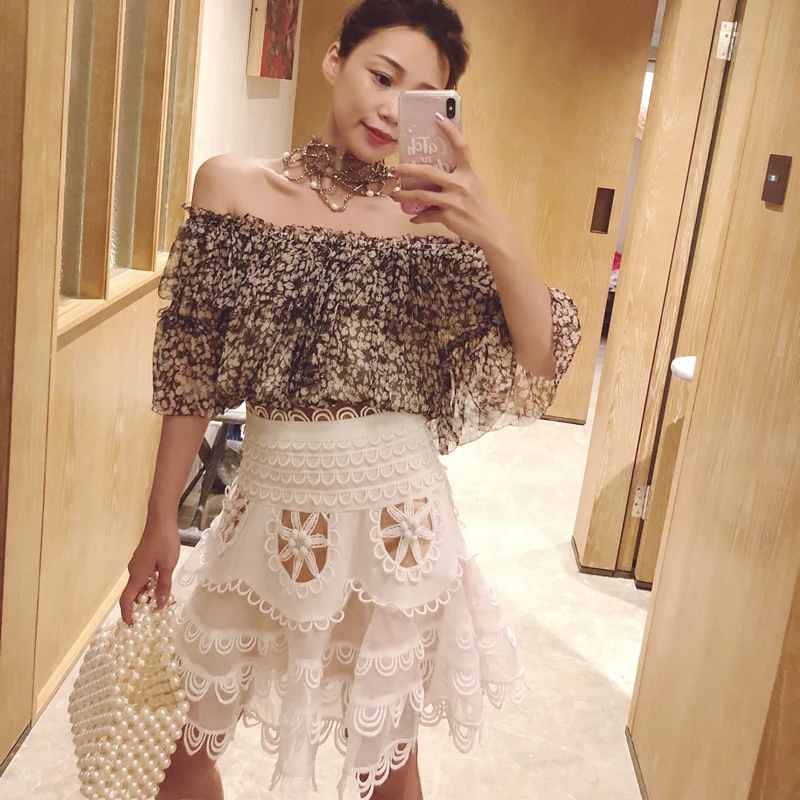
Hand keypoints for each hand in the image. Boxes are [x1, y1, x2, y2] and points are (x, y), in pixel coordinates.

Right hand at [119, 516, 179, 624]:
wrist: (161, 520)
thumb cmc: (165, 542)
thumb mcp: (168, 566)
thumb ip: (164, 586)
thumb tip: (159, 606)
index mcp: (137, 574)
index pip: (126, 599)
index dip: (127, 614)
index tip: (131, 625)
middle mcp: (133, 571)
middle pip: (132, 593)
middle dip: (139, 607)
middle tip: (150, 617)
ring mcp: (137, 564)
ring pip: (138, 585)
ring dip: (146, 595)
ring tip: (158, 604)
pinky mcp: (142, 558)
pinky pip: (142, 577)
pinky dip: (148, 585)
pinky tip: (160, 586)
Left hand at [391, 114, 509, 246]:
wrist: (493, 230)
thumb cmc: (484, 207)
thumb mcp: (475, 186)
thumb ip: (459, 178)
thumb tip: (437, 175)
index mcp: (469, 173)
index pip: (460, 146)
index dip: (449, 130)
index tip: (437, 117)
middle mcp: (460, 184)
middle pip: (428, 172)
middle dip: (406, 170)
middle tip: (393, 170)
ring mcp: (453, 201)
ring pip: (421, 195)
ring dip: (404, 195)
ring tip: (394, 195)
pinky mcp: (448, 217)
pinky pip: (427, 216)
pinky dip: (418, 217)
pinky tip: (412, 217)